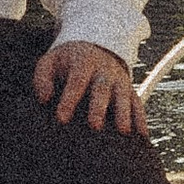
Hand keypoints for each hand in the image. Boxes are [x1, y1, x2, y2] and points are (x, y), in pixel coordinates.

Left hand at [33, 39, 147, 135]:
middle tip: (94, 126)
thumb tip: (44, 98)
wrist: (94, 48)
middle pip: (102, 88)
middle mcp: (104, 71)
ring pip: (124, 96)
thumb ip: (42, 78)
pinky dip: (141, 118)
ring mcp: (119, 80)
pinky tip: (141, 136)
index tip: (61, 118)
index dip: (69, 99)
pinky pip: (138, 103)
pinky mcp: (130, 90)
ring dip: (124, 113)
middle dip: (99, 107)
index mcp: (83, 62)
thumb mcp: (50, 62)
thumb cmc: (67, 62)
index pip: (76, 81)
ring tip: (123, 132)